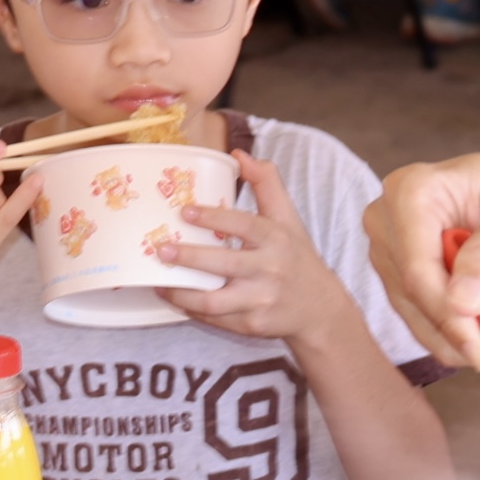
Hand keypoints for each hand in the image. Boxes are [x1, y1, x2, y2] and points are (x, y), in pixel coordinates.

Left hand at [155, 152, 354, 341]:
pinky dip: (193, 311)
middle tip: (160, 249)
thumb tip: (238, 154)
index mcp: (277, 239)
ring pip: (214, 300)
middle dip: (189, 257)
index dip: (214, 217)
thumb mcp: (289, 219)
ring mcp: (261, 299)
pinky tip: (176, 300)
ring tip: (160, 284)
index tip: (184, 211)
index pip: (245, 225)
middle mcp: (270, 269)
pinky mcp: (253, 325)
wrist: (320, 308)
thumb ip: (267, 184)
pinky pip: (216, 319)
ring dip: (182, 293)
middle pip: (224, 264)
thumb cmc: (297, 257)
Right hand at [363, 151, 479, 369]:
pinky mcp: (415, 292)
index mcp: (411, 193)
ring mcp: (399, 263)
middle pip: (419, 302)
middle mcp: (391, 228)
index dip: (448, 313)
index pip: (416, 269)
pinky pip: (442, 332)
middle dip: (477, 333)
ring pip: (429, 326)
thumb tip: (463, 302)